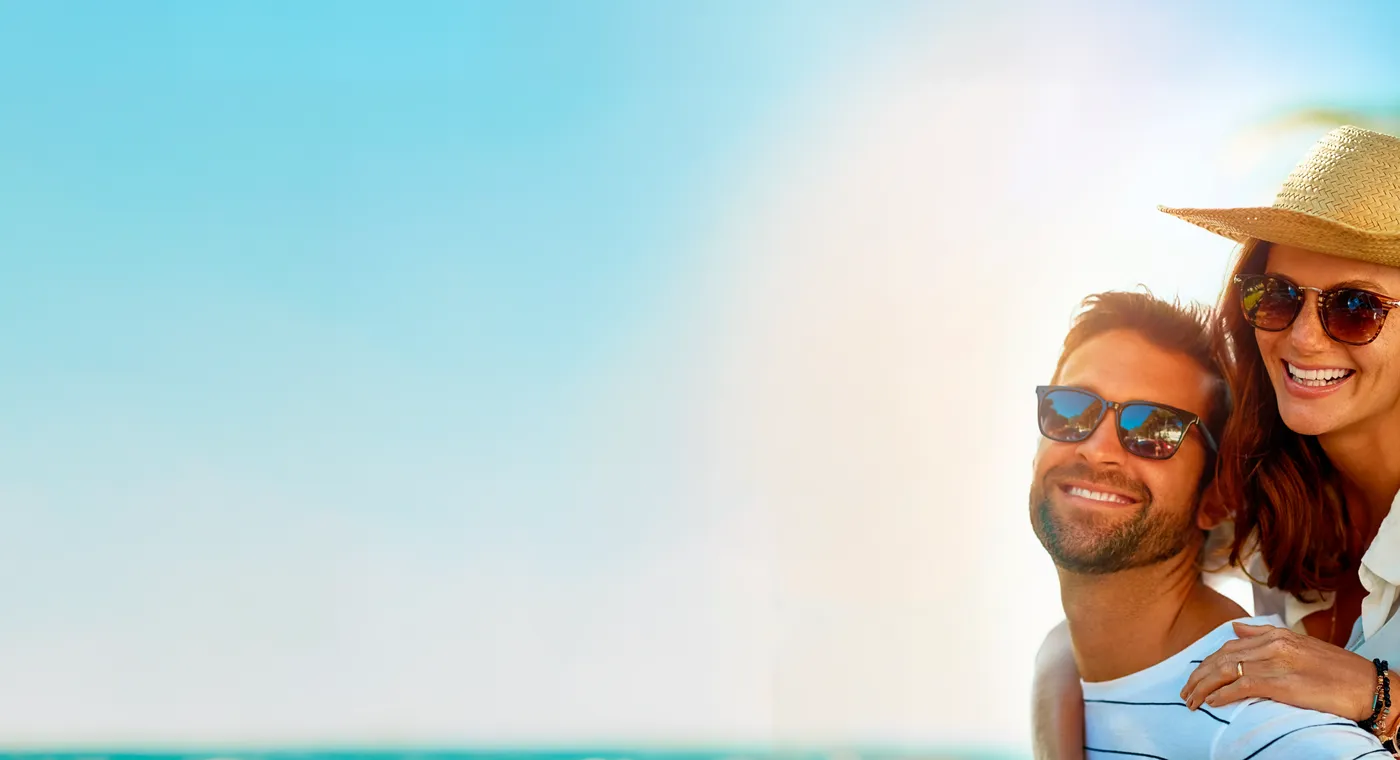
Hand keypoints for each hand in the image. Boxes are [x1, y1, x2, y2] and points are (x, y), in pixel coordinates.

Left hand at [1180, 622, 1375, 719]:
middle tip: (1185, 692)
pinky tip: (1212, 703)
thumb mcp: (1299, 644)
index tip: (1194, 676)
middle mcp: (1272, 645)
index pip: (1228, 646)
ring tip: (1191, 700)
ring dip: (1204, 687)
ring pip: (1226, 671)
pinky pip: (1242, 686)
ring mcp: (1276, 663)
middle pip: (1222, 658)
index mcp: (1275, 635)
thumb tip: (1235, 627)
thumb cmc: (1337, 669)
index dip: (1207, 662)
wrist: (1366, 684)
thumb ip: (1264, 634)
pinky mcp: (1282, 683)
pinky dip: (1223, 694)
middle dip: (1198, 676)